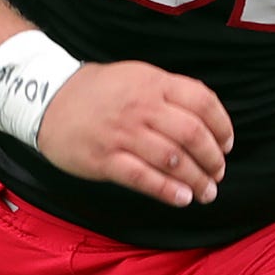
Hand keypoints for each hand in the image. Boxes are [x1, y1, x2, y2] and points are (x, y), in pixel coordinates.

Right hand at [36, 61, 231, 206]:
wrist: (47, 99)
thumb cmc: (97, 91)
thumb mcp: (136, 76)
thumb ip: (169, 93)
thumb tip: (206, 121)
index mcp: (152, 82)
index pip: (203, 101)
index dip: (222, 126)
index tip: (227, 145)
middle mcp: (141, 107)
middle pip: (192, 134)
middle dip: (213, 159)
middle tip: (219, 173)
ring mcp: (122, 134)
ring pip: (173, 160)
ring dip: (197, 180)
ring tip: (207, 192)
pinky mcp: (105, 160)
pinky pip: (144, 178)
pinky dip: (168, 191)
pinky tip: (183, 198)